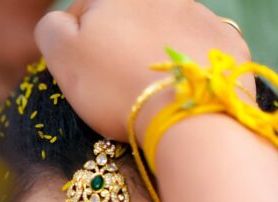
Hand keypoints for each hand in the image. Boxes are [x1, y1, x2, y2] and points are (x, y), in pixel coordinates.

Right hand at [35, 0, 250, 141]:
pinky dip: (190, 66)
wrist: (185, 114)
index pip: (83, 11)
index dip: (74, 43)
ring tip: (150, 91)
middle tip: (115, 87)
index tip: (79, 77)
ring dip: (154, 52)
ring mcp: (198, 13)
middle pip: (127, 20)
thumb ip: (51, 31)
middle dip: (119, 45)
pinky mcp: (226, 40)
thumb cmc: (116, 88)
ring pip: (166, 30)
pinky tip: (181, 91)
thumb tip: (60, 23)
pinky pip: (201, 48)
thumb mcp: (65, 58)